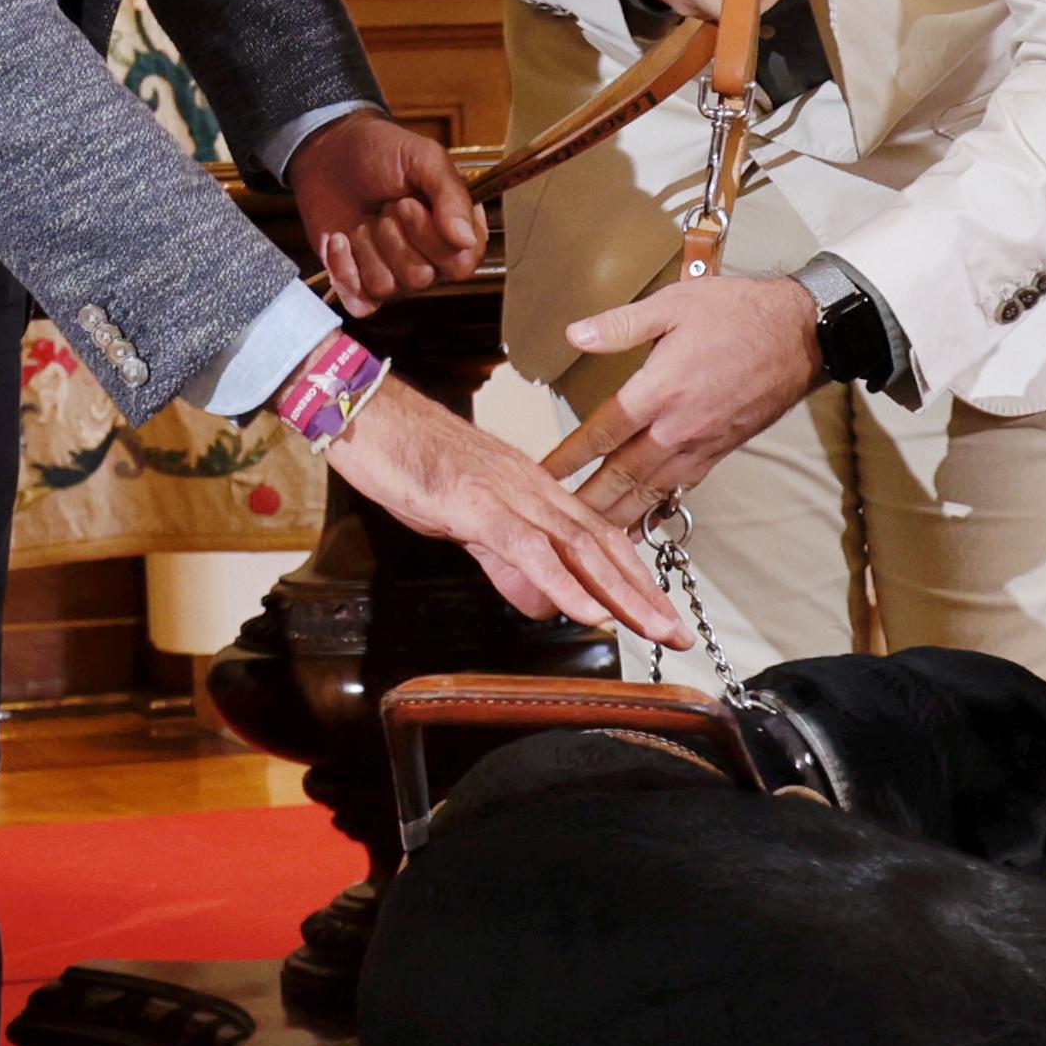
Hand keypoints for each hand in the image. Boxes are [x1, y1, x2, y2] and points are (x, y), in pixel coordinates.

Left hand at [284, 109, 482, 310]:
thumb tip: (464, 239)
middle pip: (422, 276)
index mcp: (454, 230)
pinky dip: (343, 270)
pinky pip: (359, 302)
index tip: (409, 202)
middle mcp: (428, 257)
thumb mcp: (424, 158)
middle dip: (395, 239)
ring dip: (368, 248)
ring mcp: (393, 272)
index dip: (432, 237)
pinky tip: (339, 239)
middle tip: (387, 207)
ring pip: (388, 286)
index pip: (462, 261)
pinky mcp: (358, 282)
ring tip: (364, 220)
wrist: (328, 151)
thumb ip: (450, 194)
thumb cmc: (380, 151)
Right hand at [316, 374, 675, 632]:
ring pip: (577, 547)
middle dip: (644, 594)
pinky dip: (561, 581)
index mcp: (532, 490)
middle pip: (601, 546)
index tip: (661, 613)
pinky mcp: (473, 502)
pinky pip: (526, 547)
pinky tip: (585, 610)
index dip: (634, 578)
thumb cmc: (407, 458)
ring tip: (652, 628)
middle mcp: (531, 489)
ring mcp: (506, 493)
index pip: (597, 539)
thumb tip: (540, 601)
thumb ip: (505, 561)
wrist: (366, 412)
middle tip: (678, 632)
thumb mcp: (463, 520)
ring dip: (619, 593)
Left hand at [550, 272, 826, 516]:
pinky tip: (638, 522)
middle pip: (623, 474)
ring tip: (588, 539)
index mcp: (662, 389)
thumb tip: (573, 333)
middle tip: (554, 527)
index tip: (540, 475)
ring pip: (651, 489)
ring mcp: (703, 443)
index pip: (603, 432)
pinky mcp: (722, 449)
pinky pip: (681, 486)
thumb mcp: (674, 303)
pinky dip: (656, 508)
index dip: (569, 457)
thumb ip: (621, 324)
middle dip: (586, 504)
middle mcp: (680, 425)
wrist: (804, 334)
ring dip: (618, 515)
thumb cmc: (739, 312)